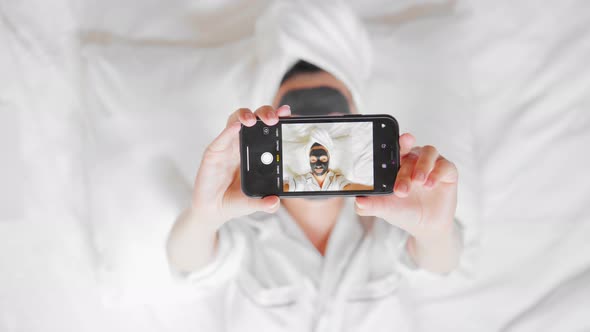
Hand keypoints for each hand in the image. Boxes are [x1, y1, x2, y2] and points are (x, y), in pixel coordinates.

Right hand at [191, 105, 290, 225]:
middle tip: (273, 119)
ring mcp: (227, 147)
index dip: (277, 118)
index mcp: (256, 152)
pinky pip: (221, 138)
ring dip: (245, 116)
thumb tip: (275, 203)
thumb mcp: (253, 203)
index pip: (267, 129)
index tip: (287, 113)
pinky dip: (229, 131)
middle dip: (264, 113)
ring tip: (253, 121)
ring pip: (235, 121)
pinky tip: (237, 127)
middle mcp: (242, 145)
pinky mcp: (213, 153)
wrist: (213, 210)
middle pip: (254, 119)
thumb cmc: (235, 200)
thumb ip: (265, 204)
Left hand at [355, 133, 458, 243]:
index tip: (397, 141)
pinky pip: (444, 165)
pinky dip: (437, 173)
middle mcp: (414, 158)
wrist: (424, 226)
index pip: (394, 146)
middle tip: (400, 189)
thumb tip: (358, 201)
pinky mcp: (447, 171)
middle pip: (409, 152)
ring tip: (418, 182)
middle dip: (404, 170)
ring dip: (422, 166)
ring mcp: (432, 163)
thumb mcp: (384, 208)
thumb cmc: (402, 210)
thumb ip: (370, 204)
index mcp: (396, 162)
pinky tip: (430, 185)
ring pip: (428, 152)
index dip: (395, 141)